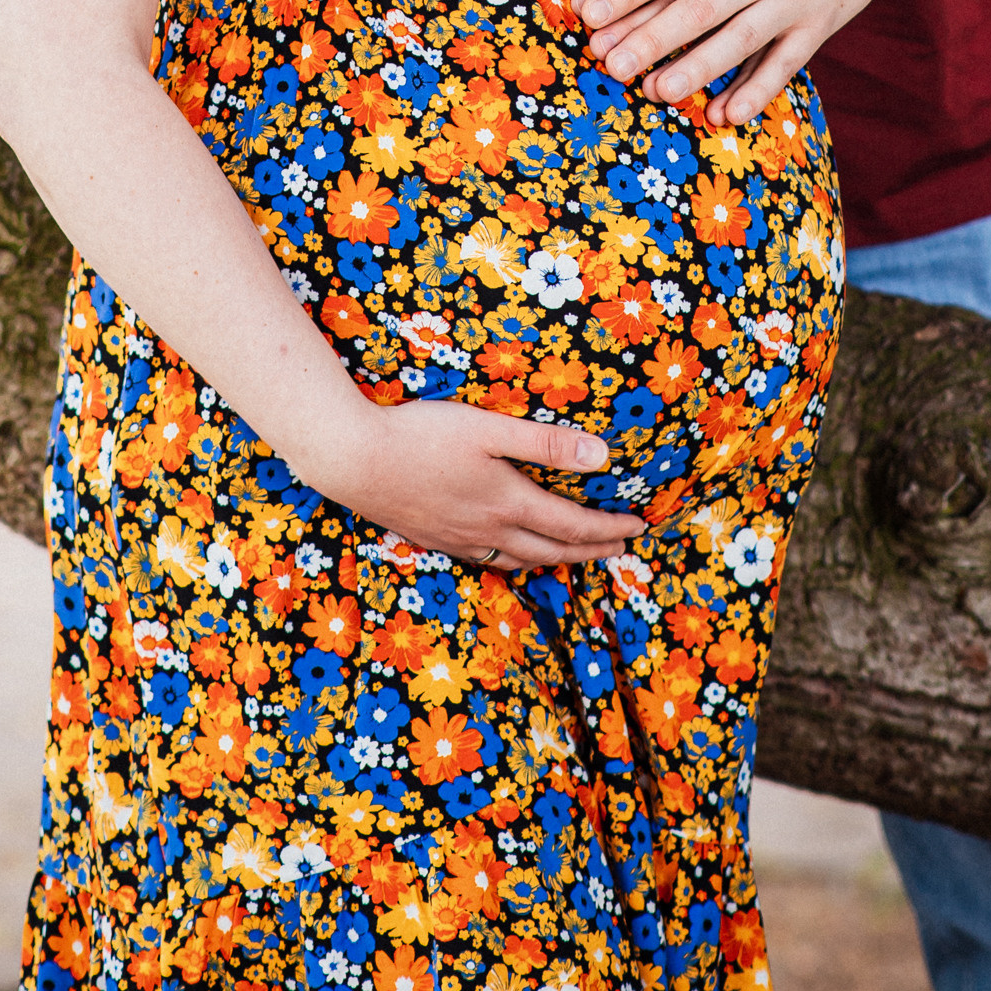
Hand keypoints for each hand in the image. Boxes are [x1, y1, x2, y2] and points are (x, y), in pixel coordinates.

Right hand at [301, 392, 632, 573]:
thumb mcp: (488, 428)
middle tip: (619, 549)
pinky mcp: (432, 537)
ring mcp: (458, 539)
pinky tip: (504, 551)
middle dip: (591, 551)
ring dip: (552, 561)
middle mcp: (488, 531)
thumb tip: (601, 458)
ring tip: (569, 556)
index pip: (572, 526)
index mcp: (508, 503)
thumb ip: (545, 443)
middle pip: (552, 552)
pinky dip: (511, 561)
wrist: (352, 459)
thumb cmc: (420, 436)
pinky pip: (485, 560)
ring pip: (517, 562)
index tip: (637, 528)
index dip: (608, 530)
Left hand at [578, 0, 905, 121]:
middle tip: (611, 65)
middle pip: (700, 8)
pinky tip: (726, 114)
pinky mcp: (817, 25)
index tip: (589, 12)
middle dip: (653, 39)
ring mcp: (792, 1)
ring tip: (657, 92)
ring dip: (699, 70)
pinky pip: (786, 64)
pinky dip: (757, 90)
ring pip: (740, 41)